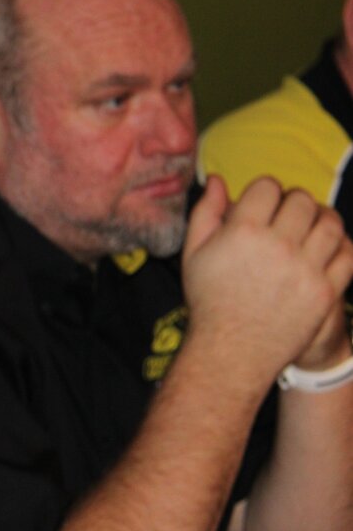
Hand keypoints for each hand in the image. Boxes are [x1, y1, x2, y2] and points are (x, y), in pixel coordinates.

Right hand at [182, 176, 348, 384]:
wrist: (231, 350)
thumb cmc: (209, 299)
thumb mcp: (193, 254)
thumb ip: (205, 212)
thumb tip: (216, 179)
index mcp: (241, 231)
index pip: (268, 187)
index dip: (265, 191)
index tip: (262, 205)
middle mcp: (276, 245)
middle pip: (302, 201)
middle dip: (294, 203)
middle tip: (287, 216)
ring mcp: (305, 268)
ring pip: (330, 224)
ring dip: (322, 219)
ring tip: (311, 228)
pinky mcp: (325, 291)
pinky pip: (347, 255)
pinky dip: (341, 247)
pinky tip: (326, 250)